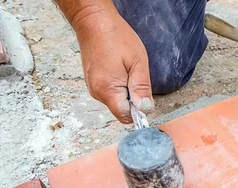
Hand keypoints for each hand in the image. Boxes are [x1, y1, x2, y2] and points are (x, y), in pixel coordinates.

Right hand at [73, 7, 153, 122]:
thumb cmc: (115, 37)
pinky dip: (118, 85)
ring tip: (125, 69)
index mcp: (108, 90)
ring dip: (125, 91)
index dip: (138, 110)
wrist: (93, 21)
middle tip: (134, 75)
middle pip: (120, 109)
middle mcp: (97, 93)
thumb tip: (145, 109)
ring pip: (116, 101)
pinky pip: (109, 92)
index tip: (143, 96)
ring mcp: (93, 87)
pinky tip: (118, 68)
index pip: (125, 116)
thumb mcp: (137, 62)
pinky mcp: (92, 82)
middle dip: (132, 99)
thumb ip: (141, 88)